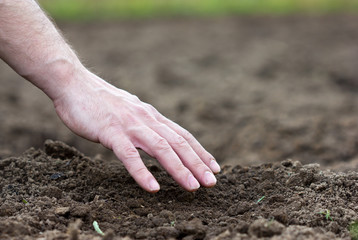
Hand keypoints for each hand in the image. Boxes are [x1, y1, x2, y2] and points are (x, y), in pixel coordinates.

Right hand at [53, 69, 219, 191]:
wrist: (74, 83)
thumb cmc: (101, 101)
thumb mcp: (131, 111)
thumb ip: (145, 124)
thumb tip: (158, 134)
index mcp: (151, 116)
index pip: (182, 135)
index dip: (200, 151)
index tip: (214, 167)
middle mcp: (146, 119)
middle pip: (178, 142)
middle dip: (197, 163)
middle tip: (212, 182)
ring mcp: (129, 125)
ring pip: (160, 148)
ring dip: (178, 169)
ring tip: (192, 187)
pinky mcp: (110, 131)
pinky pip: (129, 154)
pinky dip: (142, 172)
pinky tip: (152, 188)